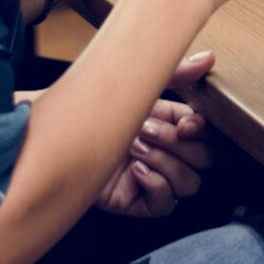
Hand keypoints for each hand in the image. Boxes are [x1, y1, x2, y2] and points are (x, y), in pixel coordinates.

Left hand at [94, 51, 217, 217]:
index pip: (205, 133)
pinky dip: (155, 185)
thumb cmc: (93, 110)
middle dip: (177, 144)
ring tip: (135, 149)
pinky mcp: (137, 202)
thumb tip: (208, 58)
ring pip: (189, 183)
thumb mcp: (137, 87)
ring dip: (166, 163)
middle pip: (205, 159)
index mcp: (169, 125)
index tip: (184, 123)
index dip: (200, 130)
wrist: (55, 138)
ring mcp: (153, 179)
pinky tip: (134, 170)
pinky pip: (166, 204)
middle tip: (145, 130)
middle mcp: (166, 153)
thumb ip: (175, 73)